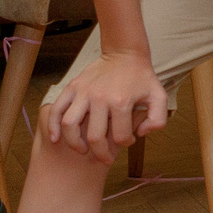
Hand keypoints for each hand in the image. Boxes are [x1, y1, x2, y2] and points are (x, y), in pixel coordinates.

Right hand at [42, 51, 168, 163]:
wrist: (125, 54)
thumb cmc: (142, 78)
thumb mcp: (159, 96)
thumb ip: (158, 119)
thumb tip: (140, 134)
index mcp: (122, 103)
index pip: (120, 137)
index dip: (126, 144)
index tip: (128, 140)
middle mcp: (100, 98)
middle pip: (94, 137)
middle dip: (100, 153)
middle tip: (104, 158)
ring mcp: (84, 93)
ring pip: (70, 125)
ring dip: (74, 143)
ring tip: (82, 150)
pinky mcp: (72, 87)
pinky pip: (57, 109)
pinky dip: (53, 125)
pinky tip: (55, 139)